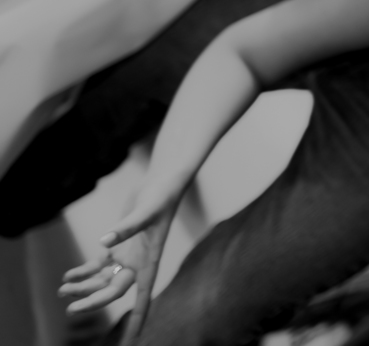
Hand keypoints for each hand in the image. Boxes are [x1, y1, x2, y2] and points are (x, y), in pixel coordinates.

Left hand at [59, 185, 182, 345]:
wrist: (161, 182)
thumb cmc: (162, 197)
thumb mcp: (147, 211)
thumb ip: (127, 227)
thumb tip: (104, 242)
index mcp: (150, 259)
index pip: (143, 294)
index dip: (139, 317)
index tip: (133, 339)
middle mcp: (138, 262)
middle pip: (113, 290)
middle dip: (93, 302)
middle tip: (71, 310)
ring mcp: (127, 254)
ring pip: (102, 279)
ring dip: (83, 287)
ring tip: (62, 291)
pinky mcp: (119, 245)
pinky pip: (98, 265)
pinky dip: (83, 272)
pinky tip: (69, 276)